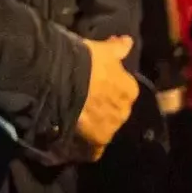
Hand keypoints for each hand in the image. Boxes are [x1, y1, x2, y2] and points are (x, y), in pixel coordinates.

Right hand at [74, 35, 138, 155]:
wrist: (61, 79)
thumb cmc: (84, 60)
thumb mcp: (102, 49)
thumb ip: (117, 48)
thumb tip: (128, 42)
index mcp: (129, 90)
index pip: (124, 90)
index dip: (109, 86)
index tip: (95, 83)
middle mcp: (124, 112)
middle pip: (115, 112)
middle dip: (103, 108)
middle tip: (84, 100)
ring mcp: (110, 130)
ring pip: (104, 130)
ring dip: (93, 126)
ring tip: (75, 119)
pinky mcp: (94, 144)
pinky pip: (92, 150)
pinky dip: (85, 147)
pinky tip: (74, 139)